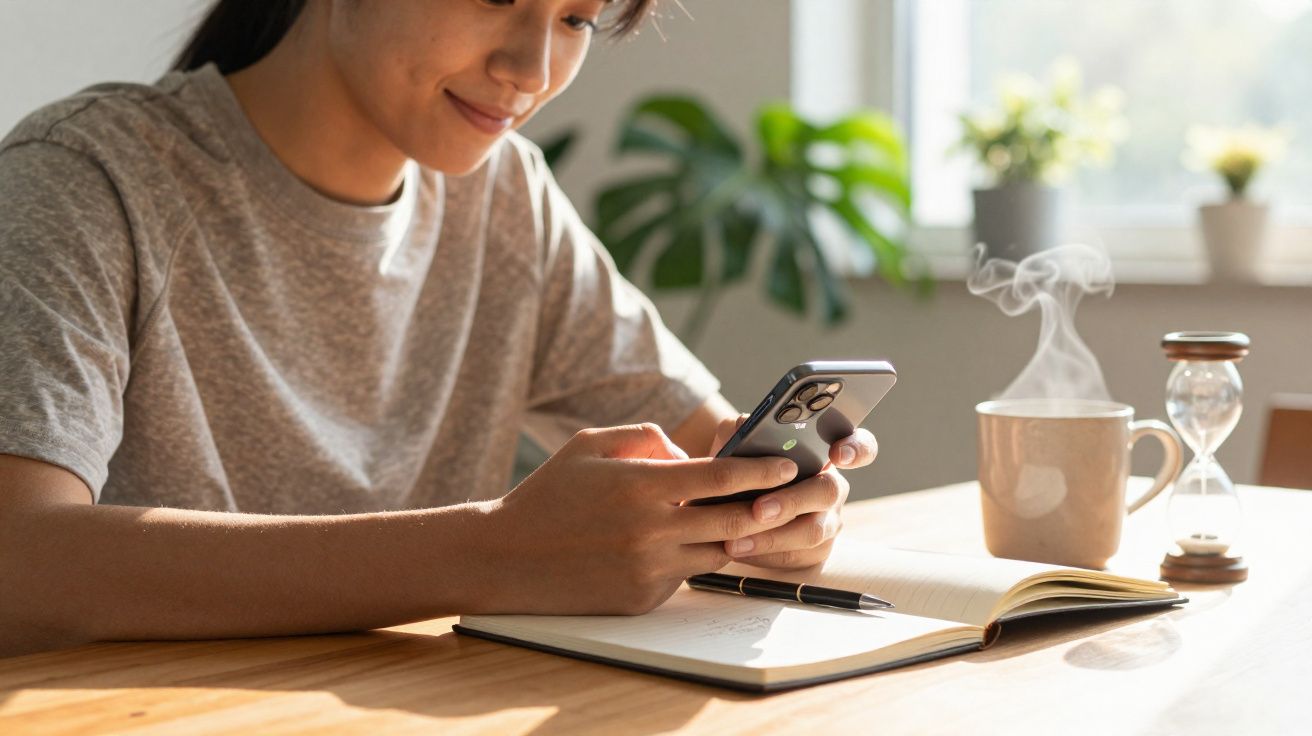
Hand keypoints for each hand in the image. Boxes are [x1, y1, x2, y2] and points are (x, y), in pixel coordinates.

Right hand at [482, 423, 801, 614]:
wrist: (507, 557)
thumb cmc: (549, 493)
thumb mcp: (590, 445)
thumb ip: (647, 437)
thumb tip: (691, 454)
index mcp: (640, 486)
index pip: (721, 478)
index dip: (761, 471)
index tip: (788, 466)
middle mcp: (650, 530)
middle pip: (734, 521)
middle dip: (767, 508)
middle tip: (789, 496)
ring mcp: (648, 569)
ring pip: (717, 553)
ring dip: (733, 537)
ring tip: (741, 518)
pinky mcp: (643, 598)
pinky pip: (686, 575)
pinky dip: (692, 558)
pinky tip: (685, 544)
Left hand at [707, 415, 878, 568]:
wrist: (725, 506)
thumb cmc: (739, 469)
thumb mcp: (738, 444)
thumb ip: (742, 431)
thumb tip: (744, 426)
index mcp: (823, 454)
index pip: (859, 446)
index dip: (856, 449)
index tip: (837, 454)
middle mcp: (832, 487)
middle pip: (827, 492)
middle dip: (792, 501)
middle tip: (759, 509)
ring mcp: (827, 522)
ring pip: (812, 532)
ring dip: (772, 536)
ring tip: (736, 539)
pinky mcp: (814, 552)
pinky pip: (795, 556)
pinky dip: (764, 554)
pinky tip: (739, 550)